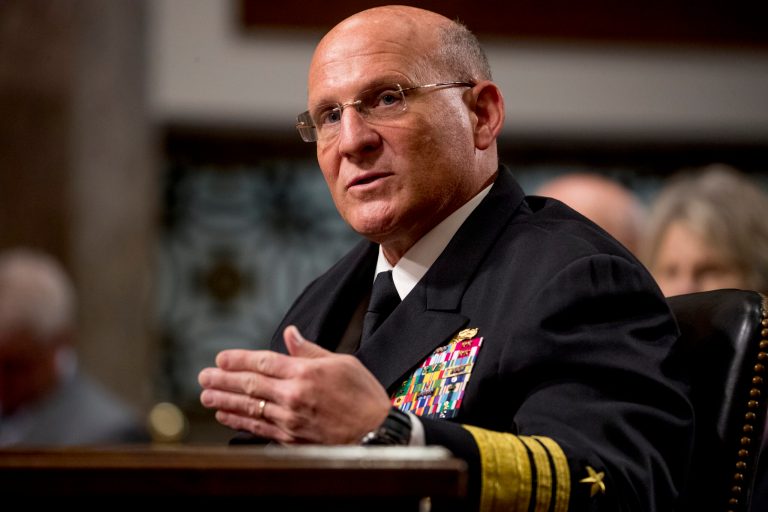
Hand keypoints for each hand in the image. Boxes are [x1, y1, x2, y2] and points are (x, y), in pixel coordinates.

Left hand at [198, 325, 390, 443]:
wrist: (376, 434)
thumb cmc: (364, 396)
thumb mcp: (343, 363)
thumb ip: (310, 351)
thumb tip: (290, 334)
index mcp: (306, 373)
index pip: (263, 362)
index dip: (239, 359)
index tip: (221, 357)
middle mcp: (293, 396)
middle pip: (250, 385)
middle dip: (224, 379)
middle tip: (204, 376)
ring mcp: (290, 419)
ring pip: (249, 407)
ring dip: (225, 400)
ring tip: (206, 395)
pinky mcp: (291, 438)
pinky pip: (259, 428)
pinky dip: (239, 421)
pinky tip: (226, 416)